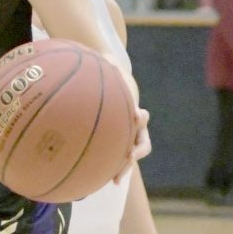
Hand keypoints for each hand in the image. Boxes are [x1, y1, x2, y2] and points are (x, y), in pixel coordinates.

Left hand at [104, 57, 150, 181]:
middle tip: (131, 156)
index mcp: (133, 115)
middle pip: (141, 144)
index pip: (141, 118)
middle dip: (137, 151)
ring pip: (129, 159)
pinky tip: (91, 181)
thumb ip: (109, 63)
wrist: (113, 97)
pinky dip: (105, 170)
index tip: (136, 115)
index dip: (140, 118)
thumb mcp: (111, 73)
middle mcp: (134, 132)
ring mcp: (126, 143)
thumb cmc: (111, 84)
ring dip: (124, 168)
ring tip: (115, 179)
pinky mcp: (115, 150)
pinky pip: (112, 161)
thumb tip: (104, 52)